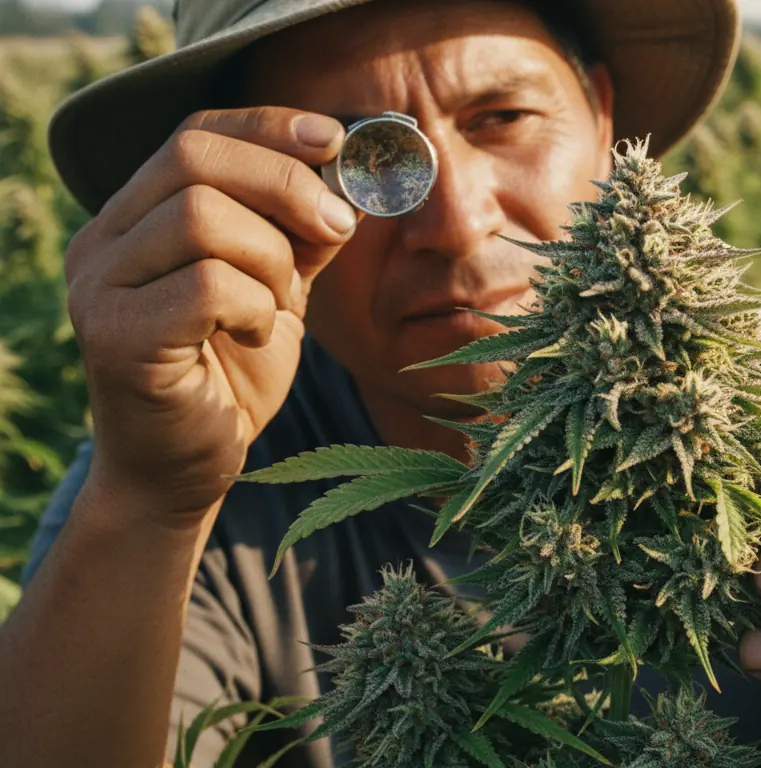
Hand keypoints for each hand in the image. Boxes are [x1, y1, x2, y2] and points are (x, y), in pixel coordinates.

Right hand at [64, 107, 359, 518]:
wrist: (186, 470)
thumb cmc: (232, 374)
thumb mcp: (279, 287)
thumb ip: (301, 233)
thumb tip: (351, 175)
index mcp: (135, 217)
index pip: (195, 132)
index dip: (269, 126)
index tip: (336, 139)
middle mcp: (102, 241)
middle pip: (193, 157)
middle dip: (286, 183)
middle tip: (336, 228)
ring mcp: (98, 287)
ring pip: (202, 218)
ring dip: (272, 259)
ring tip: (279, 305)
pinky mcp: (115, 337)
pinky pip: (205, 287)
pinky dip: (255, 307)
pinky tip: (255, 336)